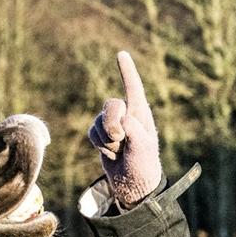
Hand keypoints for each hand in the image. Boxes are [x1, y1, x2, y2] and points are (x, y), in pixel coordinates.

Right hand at [87, 51, 162, 206]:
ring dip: (106, 140)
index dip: (126, 71)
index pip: (133, 88)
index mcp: (141, 113)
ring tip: (120, 151)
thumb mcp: (143, 147)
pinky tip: (111, 152)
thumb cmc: (143, 164)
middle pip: (110, 105)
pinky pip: (91, 132)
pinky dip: (99, 144)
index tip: (121, 54)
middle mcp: (127, 115)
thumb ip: (133, 129)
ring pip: (98, 121)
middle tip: (120, 140)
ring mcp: (113, 124)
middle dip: (111, 124)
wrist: (132, 182)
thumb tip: (121, 118)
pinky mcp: (102, 134)